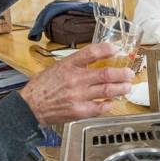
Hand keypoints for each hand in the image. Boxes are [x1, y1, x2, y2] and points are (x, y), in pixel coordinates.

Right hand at [19, 43, 133, 124]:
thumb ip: (75, 64)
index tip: (116, 49)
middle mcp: (74, 79)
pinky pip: (99, 108)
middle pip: (105, 74)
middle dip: (121, 74)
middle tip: (129, 73)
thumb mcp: (56, 67)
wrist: (29, 106)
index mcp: (68, 65)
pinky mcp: (78, 111)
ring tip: (127, 87)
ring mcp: (77, 96)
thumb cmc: (41, 87)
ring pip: (106, 91)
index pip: (91, 52)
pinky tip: (112, 102)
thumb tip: (94, 60)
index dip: (107, 49)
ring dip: (120, 89)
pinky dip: (108, 105)